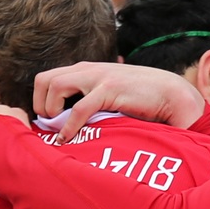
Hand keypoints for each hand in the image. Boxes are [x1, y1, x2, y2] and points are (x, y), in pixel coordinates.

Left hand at [29, 63, 205, 140]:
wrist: (170, 93)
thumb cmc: (139, 99)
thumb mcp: (108, 93)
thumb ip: (89, 99)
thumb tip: (67, 120)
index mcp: (85, 70)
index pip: (46, 78)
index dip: (40, 99)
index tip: (48, 120)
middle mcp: (87, 70)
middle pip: (44, 79)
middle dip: (40, 104)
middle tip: (50, 124)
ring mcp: (98, 78)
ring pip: (56, 87)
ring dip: (52, 111)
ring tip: (59, 130)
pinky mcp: (110, 90)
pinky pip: (79, 108)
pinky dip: (69, 126)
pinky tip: (68, 138)